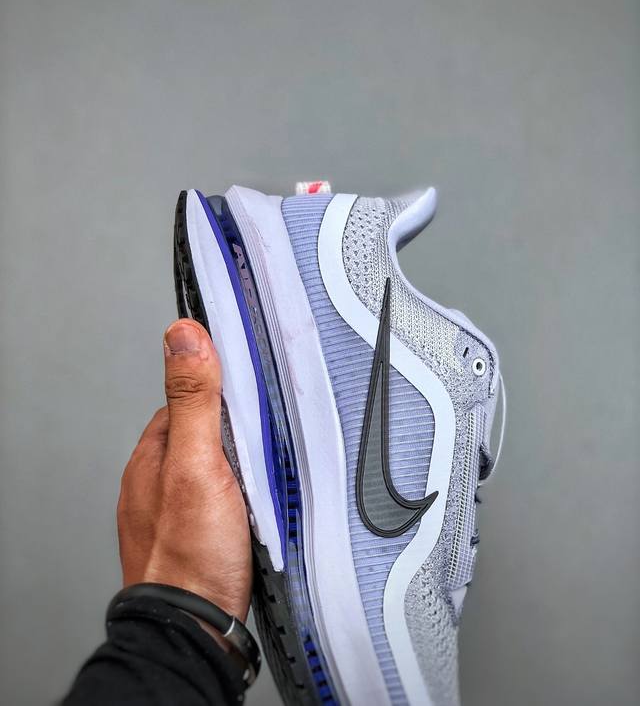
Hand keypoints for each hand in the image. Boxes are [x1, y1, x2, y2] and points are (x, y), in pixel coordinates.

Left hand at [117, 319, 251, 620]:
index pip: (190, 398)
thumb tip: (182, 337)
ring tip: (268, 472)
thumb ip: (195, 401)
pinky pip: (225, 497)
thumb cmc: (190, 556)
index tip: (250, 385)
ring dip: (242, 465)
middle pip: (205, 432)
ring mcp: (177, 509)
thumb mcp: (197, 464)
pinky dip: (243, 494)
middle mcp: (159, 480)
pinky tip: (260, 505)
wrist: (196, 631)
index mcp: (154, 455)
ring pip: (217, 467)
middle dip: (237, 430)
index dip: (222, 389)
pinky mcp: (199, 533)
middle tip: (265, 437)